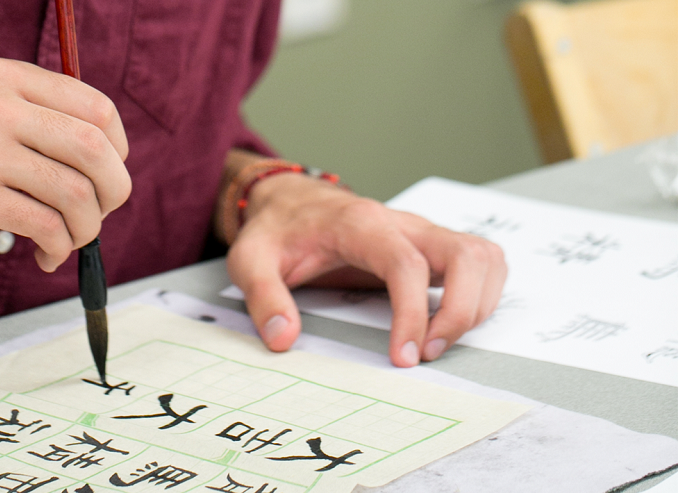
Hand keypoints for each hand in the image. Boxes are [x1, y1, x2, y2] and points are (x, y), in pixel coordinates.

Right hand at [0, 58, 131, 271]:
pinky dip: (59, 247)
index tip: (109, 171)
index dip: (118, 146)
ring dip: (87, 227)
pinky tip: (47, 255)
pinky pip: (46, 226)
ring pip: (75, 193)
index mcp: (4, 78)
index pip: (94, 106)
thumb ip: (34, 116)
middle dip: (113, 190)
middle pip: (94, 149)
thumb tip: (105, 158)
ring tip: (70, 240)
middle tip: (102, 212)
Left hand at [226, 173, 506, 365]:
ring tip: (438, 343)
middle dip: (461, 311)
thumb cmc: (276, 231)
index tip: (403, 357)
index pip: (406, 263)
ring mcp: (422, 232)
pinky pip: (480, 262)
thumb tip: (283, 338)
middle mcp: (402, 223)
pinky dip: (481, 294)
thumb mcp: (251, 259)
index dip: (413, 312)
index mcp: (360, 224)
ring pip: (482, 257)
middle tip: (427, 354)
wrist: (290, 202)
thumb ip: (263, 296)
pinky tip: (450, 322)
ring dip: (476, 305)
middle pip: (465, 255)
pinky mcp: (431, 245)